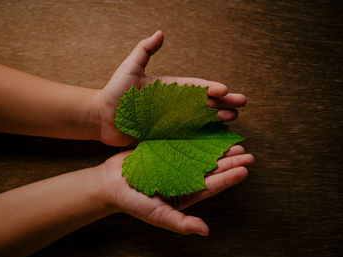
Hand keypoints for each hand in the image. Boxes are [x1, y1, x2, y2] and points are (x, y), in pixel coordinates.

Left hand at [95, 30, 246, 145]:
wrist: (101, 118)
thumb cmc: (114, 92)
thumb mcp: (130, 68)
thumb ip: (144, 51)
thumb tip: (160, 33)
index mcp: (168, 89)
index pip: (194, 87)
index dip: (210, 89)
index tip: (225, 90)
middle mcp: (172, 105)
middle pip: (202, 103)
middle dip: (222, 103)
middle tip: (241, 105)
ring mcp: (169, 122)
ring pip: (199, 120)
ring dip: (216, 119)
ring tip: (233, 119)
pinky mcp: (164, 137)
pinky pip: (186, 137)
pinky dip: (202, 137)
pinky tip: (215, 138)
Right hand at [101, 145, 253, 235]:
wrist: (110, 183)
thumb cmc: (133, 202)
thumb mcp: (158, 215)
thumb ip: (181, 224)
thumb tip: (206, 231)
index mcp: (186, 193)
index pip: (213, 185)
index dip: (230, 177)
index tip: (245, 169)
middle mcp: (185, 176)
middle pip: (212, 168)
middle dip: (230, 160)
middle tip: (246, 151)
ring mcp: (176, 161)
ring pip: (201, 152)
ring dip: (217, 147)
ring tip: (232, 139)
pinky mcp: (165, 148)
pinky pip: (184, 140)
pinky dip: (196, 135)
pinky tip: (207, 128)